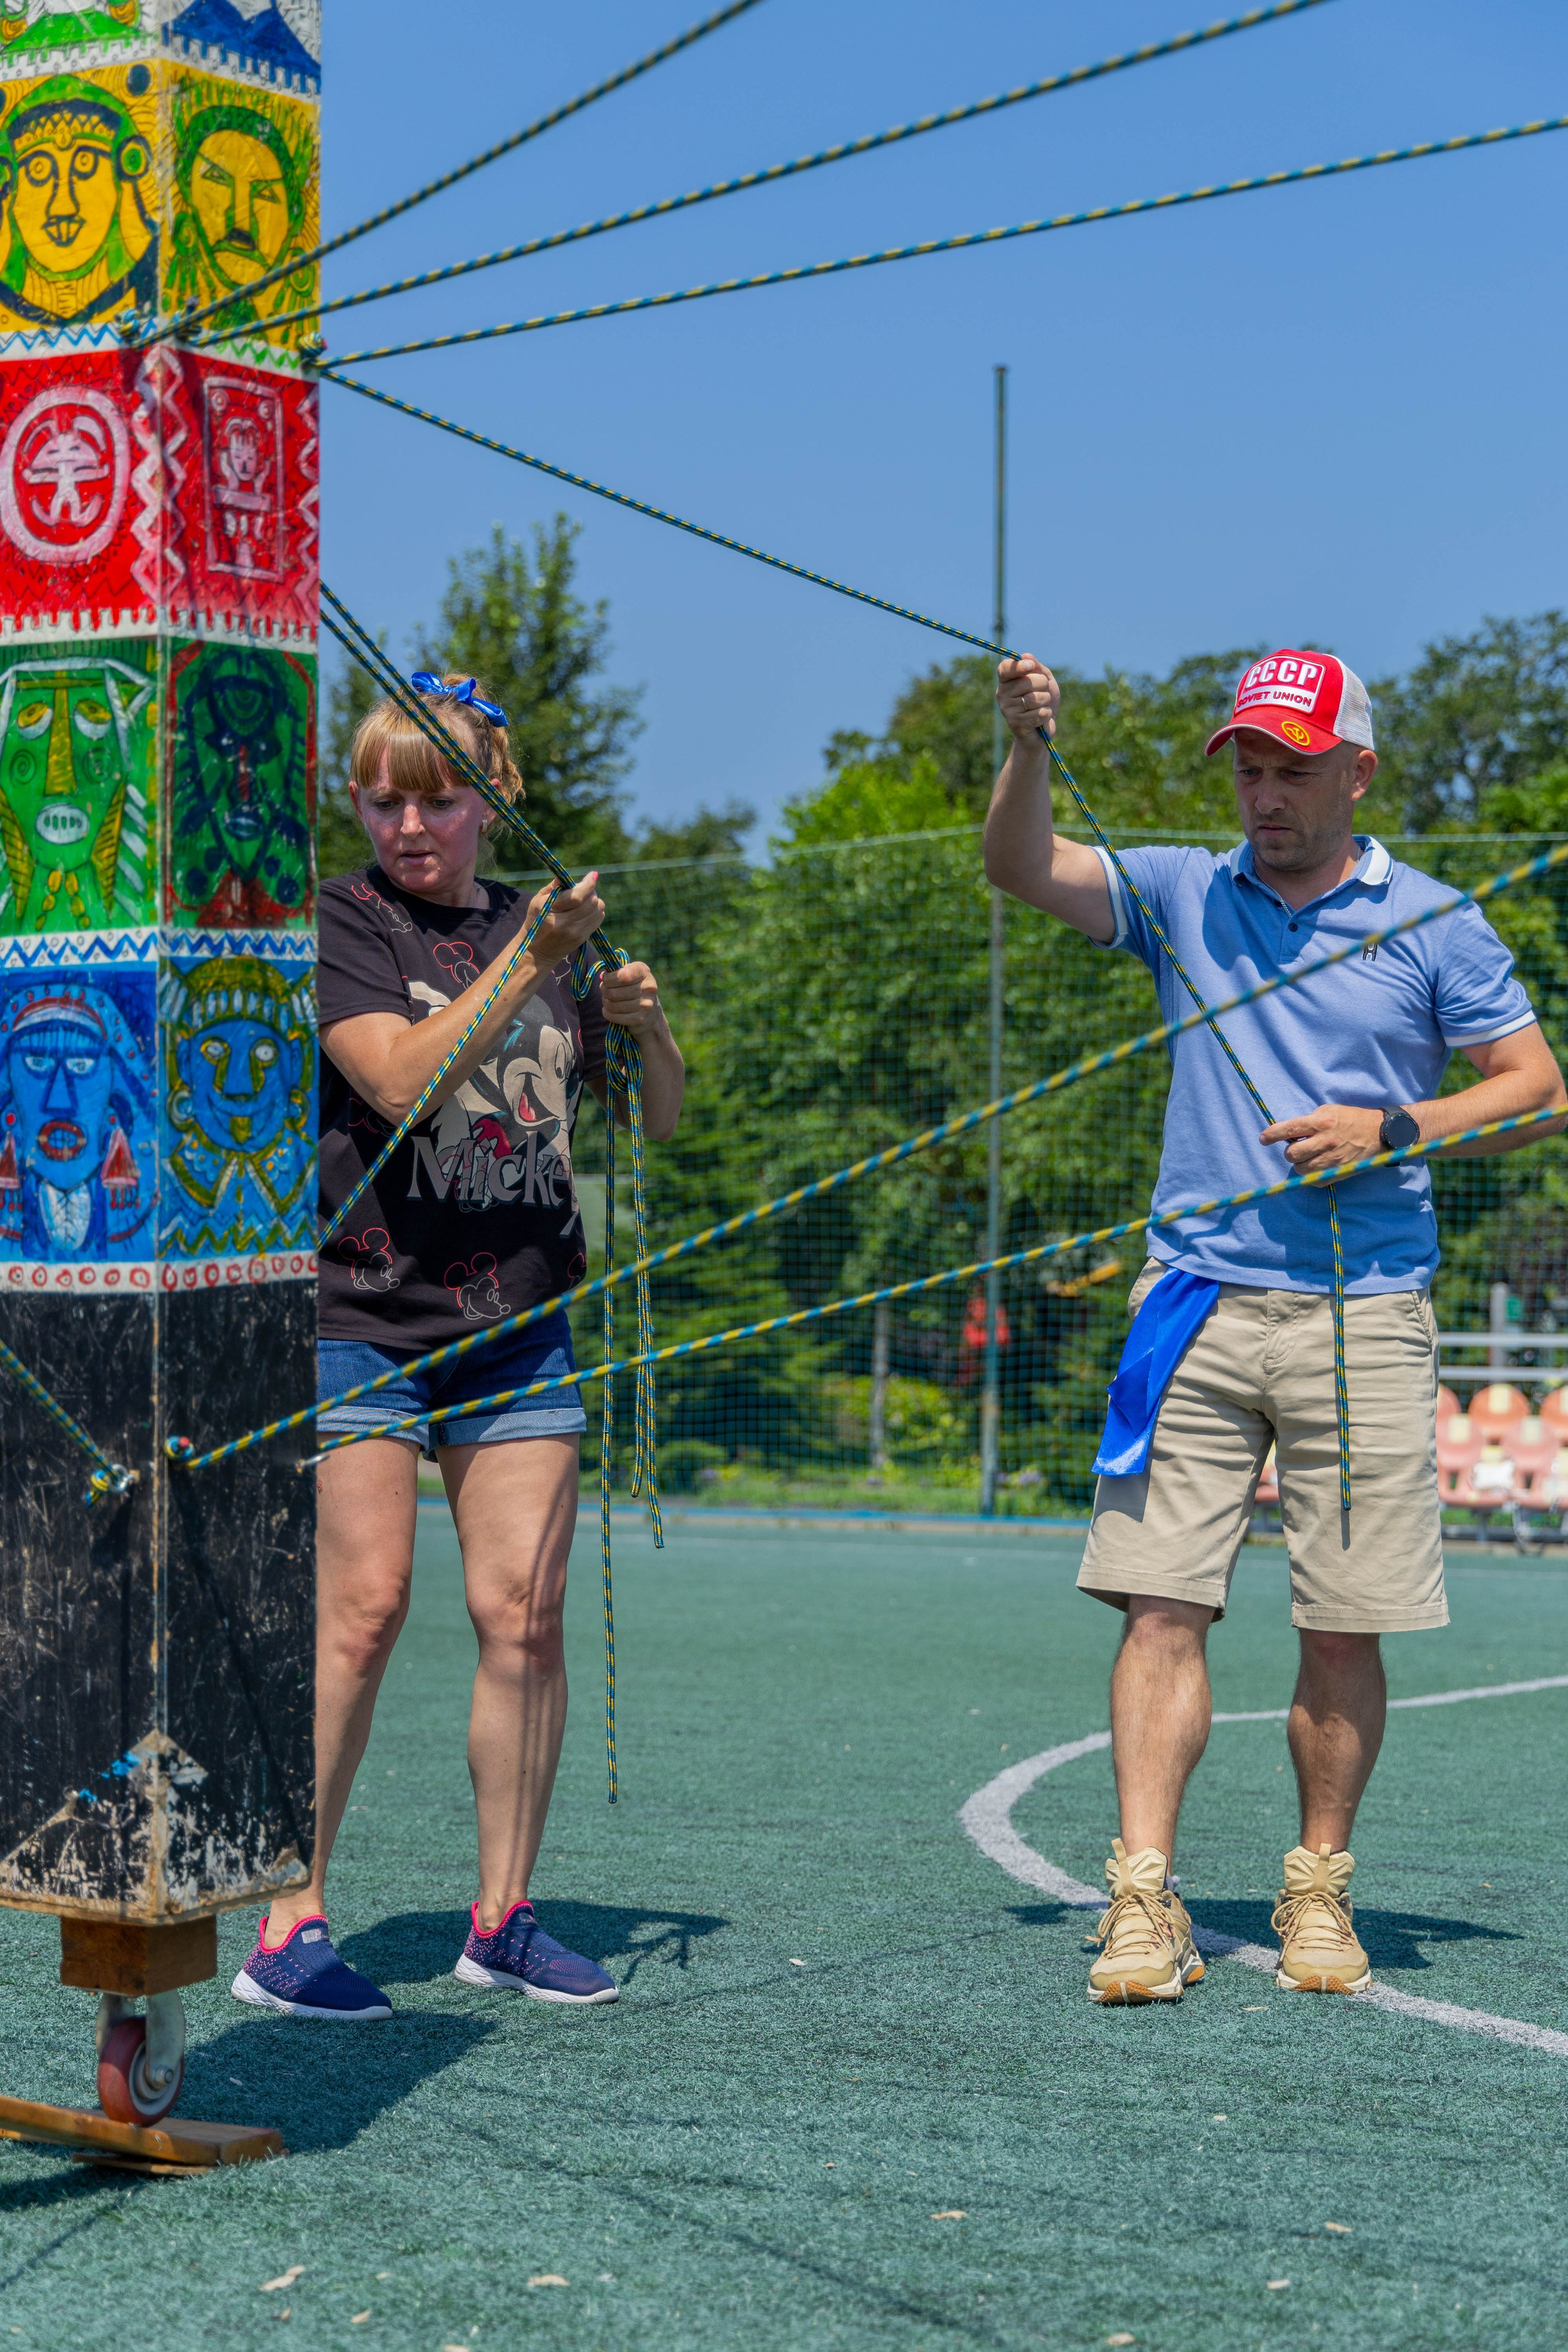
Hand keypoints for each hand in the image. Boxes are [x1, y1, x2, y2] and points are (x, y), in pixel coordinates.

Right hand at [525, 871, 604, 962]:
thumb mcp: (537, 901)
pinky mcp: (582, 938)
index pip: (577, 896)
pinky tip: (586, 910)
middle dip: (591, 891)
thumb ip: (553, 887)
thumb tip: (565, 876)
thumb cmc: (536, 921)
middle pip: (591, 902)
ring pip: (597, 909)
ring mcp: (576, 932)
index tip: (593, 875)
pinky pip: (598, 919)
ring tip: (584, 900)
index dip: (588, 884)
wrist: (536, 951)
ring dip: (595, 900)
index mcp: (551, 910)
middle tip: (584, 888)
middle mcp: (565, 923)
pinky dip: (596, 910)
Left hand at [599, 959, 664, 1035]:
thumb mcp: (629, 973)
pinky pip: (615, 1017)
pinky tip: (608, 1010)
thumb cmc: (633, 987)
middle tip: (605, 991)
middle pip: (614, 992)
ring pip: (613, 1005)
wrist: (651, 1011)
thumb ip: (616, 971)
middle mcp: (648, 988)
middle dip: (604, 991)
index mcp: (643, 971)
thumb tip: (603, 976)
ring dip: (606, 1002)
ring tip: (608, 1000)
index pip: (622, 976)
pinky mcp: (640, 1019)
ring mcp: (646, 1005)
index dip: (609, 979)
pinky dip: (607, 1013)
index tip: (605, 979)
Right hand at [996, 655, 1059, 743]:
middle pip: (1027, 682)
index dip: (1019, 666)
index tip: (1031, 666)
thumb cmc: (1042, 701)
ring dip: (1045, 701)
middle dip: (1042, 685)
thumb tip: (1026, 655)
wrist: (1042, 730)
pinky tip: (1041, 718)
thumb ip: (1037, 667)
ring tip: (1041, 706)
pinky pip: (1039, 713)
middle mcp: (1002, 694)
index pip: (1005, 668)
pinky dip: (1046, 714)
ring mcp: (1007, 710)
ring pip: (1034, 698)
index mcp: (1006, 681)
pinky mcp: (1015, 724)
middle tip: (1043, 692)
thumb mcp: (1044, 680)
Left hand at [1259, 1105, 1388, 1173]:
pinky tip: (1318, 1166)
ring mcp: (1332, 1159)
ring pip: (1300, 1169)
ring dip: (1300, 1164)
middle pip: (1291, 1154)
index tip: (1263, 1139)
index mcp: (1321, 1122)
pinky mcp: (1338, 1172)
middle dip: (1290, 1152)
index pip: (1289, 1129)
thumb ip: (1309, 1121)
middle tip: (1298, 1148)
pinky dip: (1311, 1175)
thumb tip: (1290, 1132)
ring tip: (1309, 1157)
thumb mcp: (1329, 1111)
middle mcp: (1325, 1141)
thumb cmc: (1351, 1119)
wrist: (1379, 1132)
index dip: (1272, 1134)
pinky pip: (1314, 1180)